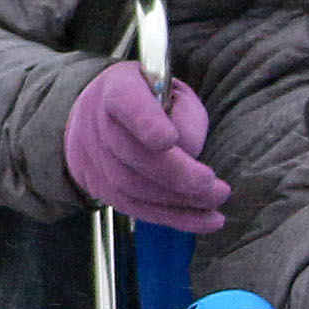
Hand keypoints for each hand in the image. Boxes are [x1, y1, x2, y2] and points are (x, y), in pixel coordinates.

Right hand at [61, 61, 228, 227]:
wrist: (100, 115)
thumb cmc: (149, 101)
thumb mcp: (173, 92)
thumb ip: (185, 114)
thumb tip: (189, 151)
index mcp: (117, 88)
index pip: (126, 102)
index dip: (146, 122)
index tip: (169, 139)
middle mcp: (96, 122)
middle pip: (131, 153)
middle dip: (177, 175)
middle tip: (215, 188)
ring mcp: (92, 157)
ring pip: (131, 186)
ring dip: (178, 201)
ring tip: (215, 205)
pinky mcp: (98, 186)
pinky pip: (134, 208)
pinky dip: (172, 218)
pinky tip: (204, 220)